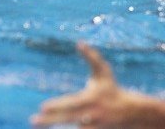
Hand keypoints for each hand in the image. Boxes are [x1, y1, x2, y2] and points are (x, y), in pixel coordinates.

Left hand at [32, 43, 164, 127]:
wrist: (131, 112)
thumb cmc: (112, 89)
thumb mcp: (103, 72)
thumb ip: (91, 57)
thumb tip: (80, 43)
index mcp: (90, 99)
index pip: (70, 103)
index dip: (57, 106)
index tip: (42, 107)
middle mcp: (91, 114)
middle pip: (67, 119)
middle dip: (50, 120)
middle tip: (33, 121)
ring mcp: (92, 126)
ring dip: (56, 128)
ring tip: (38, 128)